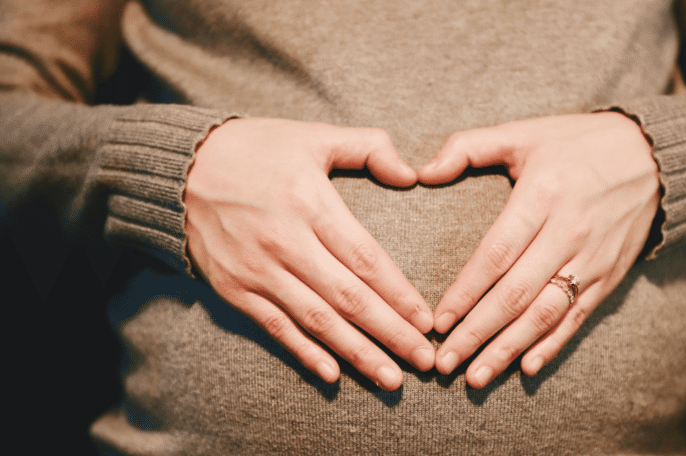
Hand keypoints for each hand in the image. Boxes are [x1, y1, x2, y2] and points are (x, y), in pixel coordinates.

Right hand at [185, 118, 434, 390]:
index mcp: (309, 203)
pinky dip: (304, 353)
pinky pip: (275, 328)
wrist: (180, 167)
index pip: (366, 259)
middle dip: (391, 333)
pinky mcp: (234, 289)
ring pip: (317, 321)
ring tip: (391, 378)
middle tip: (424, 362)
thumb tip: (412, 174)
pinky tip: (333, 375)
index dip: (400, 295)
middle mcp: (284, 242)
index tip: (428, 321)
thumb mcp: (314, 135)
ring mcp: (257, 270)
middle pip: (348, 299)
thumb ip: (368, 147)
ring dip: (357, 353)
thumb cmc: (256, 148)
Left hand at [418, 112, 659, 387]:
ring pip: (545, 314)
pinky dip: (553, 345)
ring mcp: (592, 259)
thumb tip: (420, 172)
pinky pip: (578, 317)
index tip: (437, 321)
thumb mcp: (522, 132)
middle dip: (477, 333)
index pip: (496, 254)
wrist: (653, 155)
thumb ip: (468, 148)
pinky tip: (527, 367)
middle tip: (445, 363)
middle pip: (516, 294)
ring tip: (476, 377)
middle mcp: (569, 232)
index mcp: (542, 196)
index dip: (465, 292)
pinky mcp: (610, 275)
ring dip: (509, 349)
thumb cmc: (576, 143)